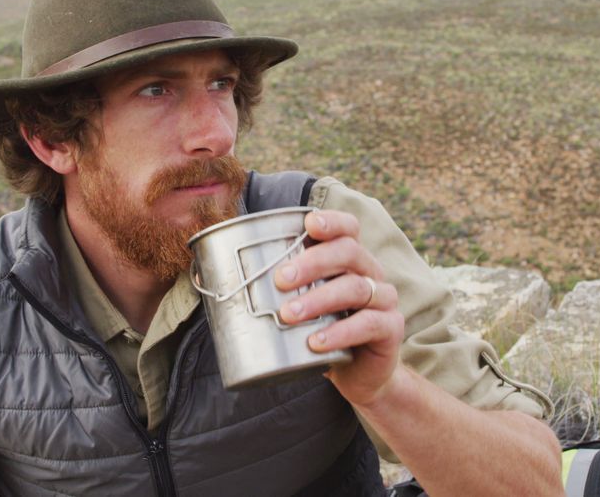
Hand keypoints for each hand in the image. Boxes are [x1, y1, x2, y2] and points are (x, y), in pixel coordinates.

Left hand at [275, 210, 404, 405]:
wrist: (357, 377)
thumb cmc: (321, 333)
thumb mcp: (299, 306)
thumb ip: (271, 288)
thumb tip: (209, 271)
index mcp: (350, 260)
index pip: (348, 228)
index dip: (332, 221)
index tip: (308, 225)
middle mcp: (371, 273)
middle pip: (349, 252)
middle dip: (313, 262)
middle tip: (281, 279)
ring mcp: (384, 300)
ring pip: (357, 288)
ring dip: (320, 299)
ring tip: (289, 315)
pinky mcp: (390, 329)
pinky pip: (369, 324)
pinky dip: (340, 332)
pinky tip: (316, 342)